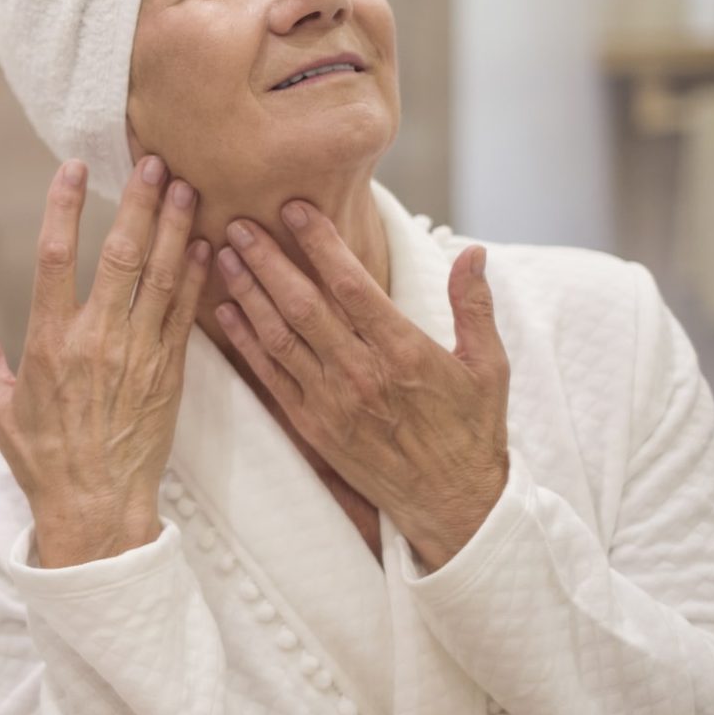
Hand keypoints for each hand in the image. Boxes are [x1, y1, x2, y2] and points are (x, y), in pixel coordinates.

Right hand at [0, 156, 210, 566]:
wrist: (98, 507)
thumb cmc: (44, 457)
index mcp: (51, 342)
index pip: (55, 258)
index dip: (63, 207)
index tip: (73, 168)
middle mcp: (99, 339)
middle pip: (122, 256)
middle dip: (140, 204)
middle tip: (156, 162)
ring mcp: (141, 353)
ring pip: (163, 277)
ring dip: (176, 228)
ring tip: (187, 188)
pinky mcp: (171, 370)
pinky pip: (186, 312)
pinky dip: (197, 274)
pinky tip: (206, 243)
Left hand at [214, 202, 508, 570]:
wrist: (453, 506)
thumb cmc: (472, 431)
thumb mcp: (489, 367)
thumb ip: (475, 306)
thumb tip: (473, 251)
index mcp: (404, 353)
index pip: (352, 286)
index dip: (320, 244)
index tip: (295, 208)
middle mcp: (361, 375)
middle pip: (303, 306)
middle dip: (268, 261)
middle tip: (240, 223)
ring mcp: (332, 403)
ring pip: (280, 338)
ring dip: (249, 293)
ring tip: (224, 255)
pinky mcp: (314, 426)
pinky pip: (271, 377)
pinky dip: (246, 342)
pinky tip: (226, 312)